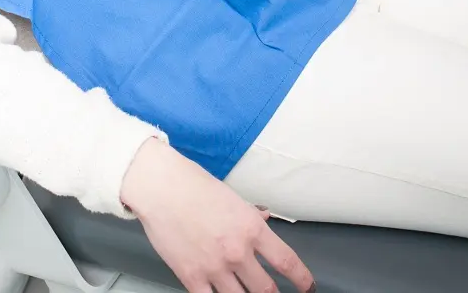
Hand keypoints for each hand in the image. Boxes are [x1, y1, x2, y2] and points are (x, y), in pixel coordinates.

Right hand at [120, 138, 313, 292]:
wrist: (161, 187)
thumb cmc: (193, 185)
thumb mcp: (231, 196)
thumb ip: (251, 213)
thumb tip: (265, 218)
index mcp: (251, 228)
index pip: (286, 262)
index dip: (301, 279)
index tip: (307, 286)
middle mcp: (237, 251)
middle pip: (266, 290)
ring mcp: (215, 268)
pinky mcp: (192, 277)